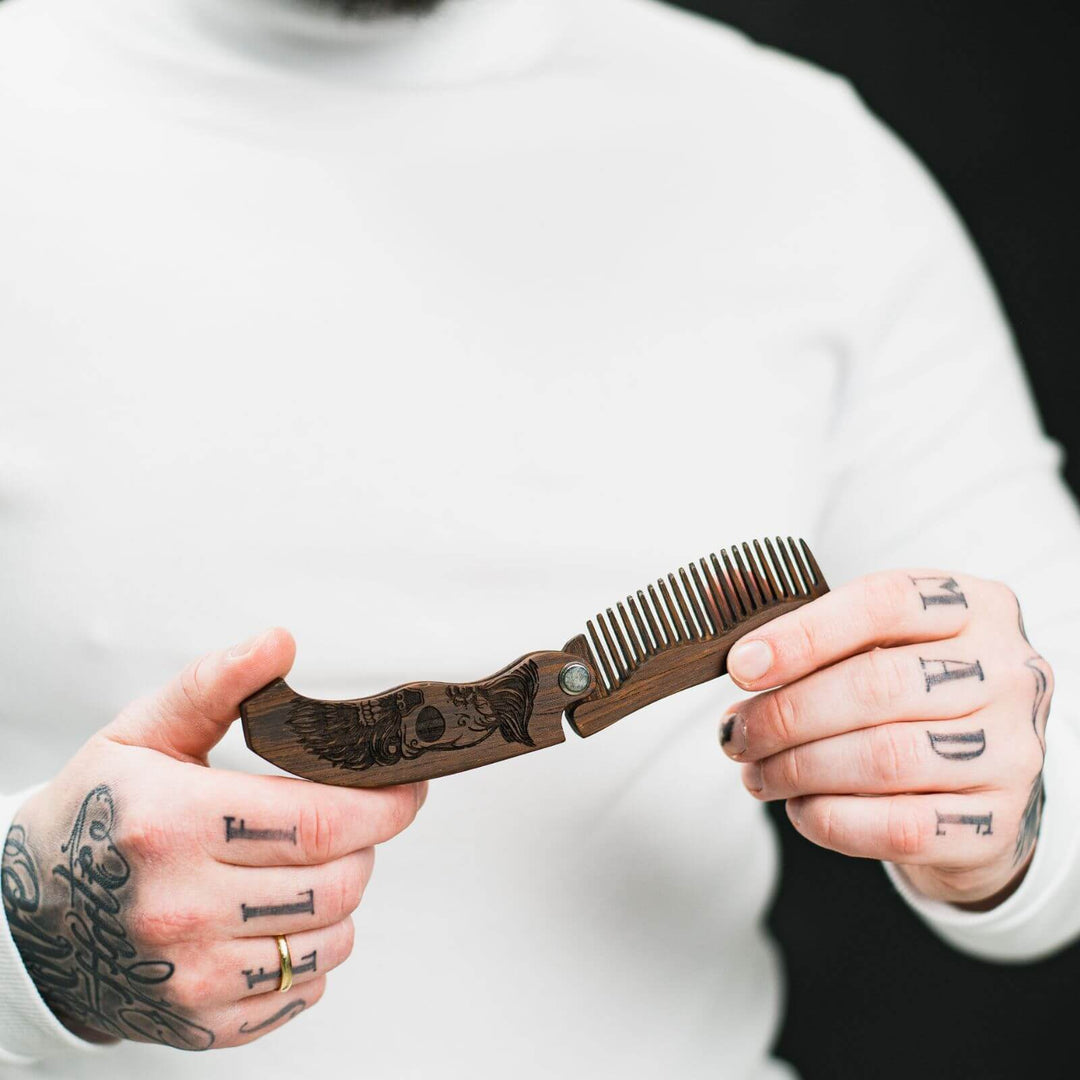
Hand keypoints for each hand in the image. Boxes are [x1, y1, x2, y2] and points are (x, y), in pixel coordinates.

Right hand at [1, 629, 424, 1049]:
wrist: (29, 918)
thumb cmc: (92, 817)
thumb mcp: (142, 734)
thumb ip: (215, 685)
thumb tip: (276, 644)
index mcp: (172, 825)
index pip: (321, 820)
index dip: (385, 803)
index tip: (407, 790)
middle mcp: (181, 908)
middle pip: (339, 880)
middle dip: (363, 844)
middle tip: (341, 822)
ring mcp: (192, 975)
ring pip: (333, 937)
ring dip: (340, 897)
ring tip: (302, 868)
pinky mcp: (202, 1021)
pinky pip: (303, 988)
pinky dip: (311, 951)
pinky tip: (275, 918)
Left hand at [718, 572, 1051, 907]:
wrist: (982, 789)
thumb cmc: (915, 701)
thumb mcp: (882, 646)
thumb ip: (819, 639)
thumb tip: (742, 659)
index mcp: (975, 606)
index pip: (884, 601)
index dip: (802, 634)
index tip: (741, 667)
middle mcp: (1007, 672)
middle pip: (877, 685)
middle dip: (786, 713)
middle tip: (736, 734)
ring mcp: (1012, 750)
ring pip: (885, 758)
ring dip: (799, 770)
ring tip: (757, 773)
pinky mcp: (1000, 824)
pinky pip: (900, 826)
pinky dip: (832, 819)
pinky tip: (801, 808)